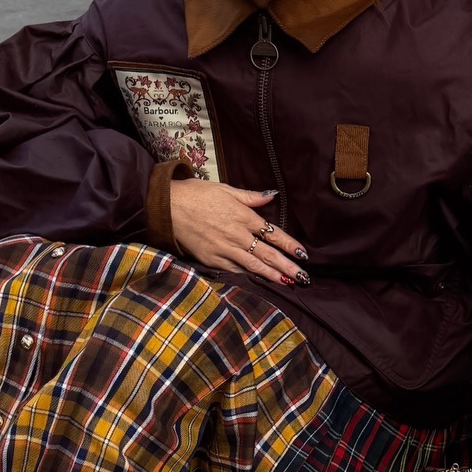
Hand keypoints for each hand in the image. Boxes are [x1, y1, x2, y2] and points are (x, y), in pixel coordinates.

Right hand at [168, 181, 308, 286]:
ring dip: (272, 275)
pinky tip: (259, 281)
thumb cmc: (196, 194)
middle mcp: (236, 235)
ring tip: (287, 283)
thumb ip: (250, 196)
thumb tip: (271, 195)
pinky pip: (233, 270)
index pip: (273, 234)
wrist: (168, 206)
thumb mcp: (225, 189)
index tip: (303, 254)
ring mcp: (223, 249)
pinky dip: (248, 276)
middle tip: (304, 278)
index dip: (289, 245)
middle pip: (267, 254)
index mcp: (243, 216)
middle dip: (287, 267)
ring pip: (253, 266)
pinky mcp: (210, 259)